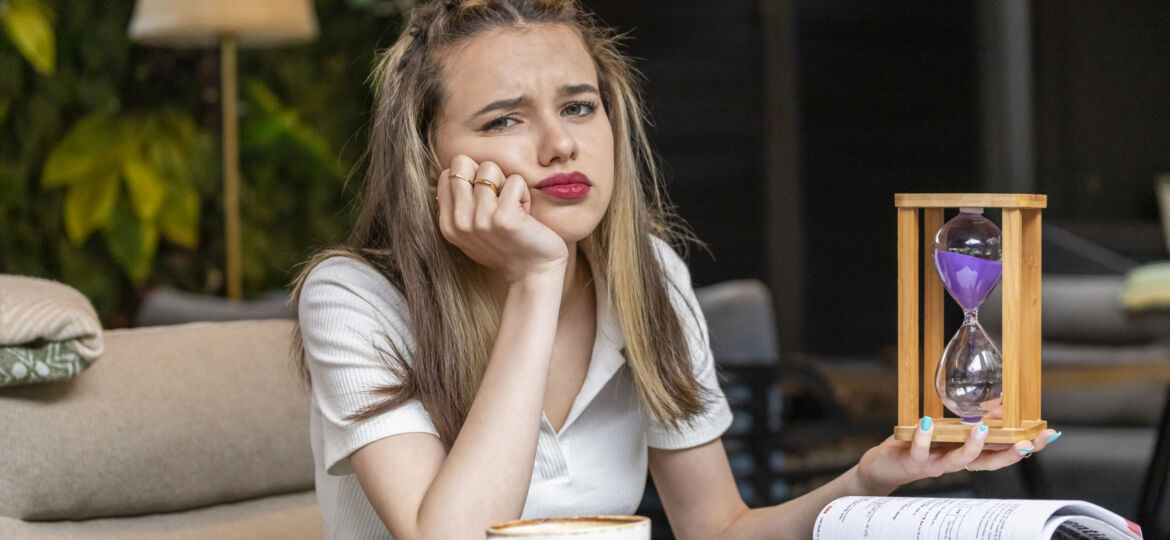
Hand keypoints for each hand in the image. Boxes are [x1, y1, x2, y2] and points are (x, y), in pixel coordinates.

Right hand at [437, 155, 567, 282]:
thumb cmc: (508, 247)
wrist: (533, 274)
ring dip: (507, 184)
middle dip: (485, 175)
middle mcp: (459, 222)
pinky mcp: (504, 218)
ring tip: (514, 208)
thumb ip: (460, 205)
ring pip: (489, 167)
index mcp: (448, 224)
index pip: (448, 172)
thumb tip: (452, 172)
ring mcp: (480, 220)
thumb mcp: (473, 231)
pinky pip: (514, 180)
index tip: (486, 200)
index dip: (471, 177)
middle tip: (499, 198)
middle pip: (462, 163)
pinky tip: (526, 215)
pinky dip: (524, 193)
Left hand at [856, 417, 1061, 493]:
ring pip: (959, 461)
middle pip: (989, 461)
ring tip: (983, 429)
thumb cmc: (917, 447)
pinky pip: (920, 451)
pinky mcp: (912, 462)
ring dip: (972, 446)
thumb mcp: (947, 433)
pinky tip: (927, 422)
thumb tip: (998, 408)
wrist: (884, 467)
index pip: (1001, 452)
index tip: (1048, 435)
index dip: (1025, 446)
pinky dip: (923, 438)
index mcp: (966, 454)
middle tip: (1029, 441)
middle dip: (1011, 453)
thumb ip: (969, 425)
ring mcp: (934, 464)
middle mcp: (955, 462)